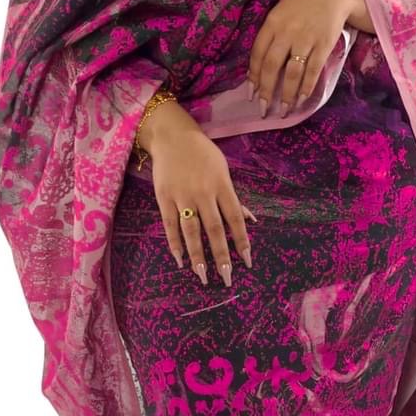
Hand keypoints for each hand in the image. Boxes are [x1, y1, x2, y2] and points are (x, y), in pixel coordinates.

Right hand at [137, 99, 256, 285]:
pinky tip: (180, 260)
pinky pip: (170, 225)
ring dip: (197, 255)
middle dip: (221, 256)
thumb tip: (251, 220)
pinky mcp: (164, 198)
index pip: (235, 219)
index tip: (247, 261)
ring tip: (202, 275)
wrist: (172, 137)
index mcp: (222, 186)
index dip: (241, 241)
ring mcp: (182, 197)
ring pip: (191, 231)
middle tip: (226, 278)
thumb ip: (234, 198)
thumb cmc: (203, 155)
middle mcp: (203, 193)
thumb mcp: (223, 171)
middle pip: (214, 229)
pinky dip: (174, 243)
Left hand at [247, 0, 364, 117]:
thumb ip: (271, 35)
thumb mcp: (281, 12)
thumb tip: (260, 67)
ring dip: (286, 94)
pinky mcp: (323, 45)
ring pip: (291, 73)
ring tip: (284, 109)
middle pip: (271, 66)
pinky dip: (306, 87)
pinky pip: (312, 71)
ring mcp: (306, 39)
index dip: (253, 76)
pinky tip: (302, 99)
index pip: (257, 54)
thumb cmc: (304, 2)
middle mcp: (286, 32)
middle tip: (264, 109)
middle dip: (266, 91)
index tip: (251, 94)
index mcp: (272, 23)